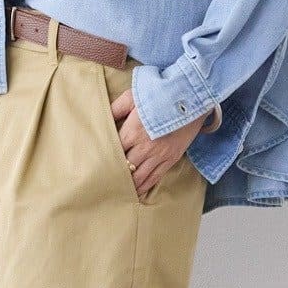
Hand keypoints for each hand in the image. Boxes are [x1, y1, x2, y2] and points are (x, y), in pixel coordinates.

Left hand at [109, 85, 207, 199]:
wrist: (191, 99)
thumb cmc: (160, 94)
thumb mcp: (134, 96)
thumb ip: (116, 108)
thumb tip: (102, 118)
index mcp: (133, 132)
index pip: (113, 151)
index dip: (105, 158)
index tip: (96, 165)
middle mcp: (145, 147)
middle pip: (125, 167)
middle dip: (114, 175)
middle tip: (103, 183)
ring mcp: (159, 155)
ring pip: (139, 177)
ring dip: (128, 185)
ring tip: (117, 193)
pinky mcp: (171, 159)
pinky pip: (155, 178)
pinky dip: (144, 187)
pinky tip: (136, 193)